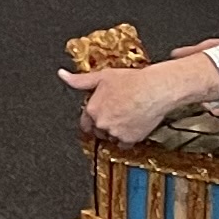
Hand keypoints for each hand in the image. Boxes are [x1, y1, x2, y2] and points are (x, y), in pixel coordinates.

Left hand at [57, 52, 218, 146]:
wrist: (156, 89)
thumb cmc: (133, 81)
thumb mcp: (102, 76)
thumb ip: (79, 80)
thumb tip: (62, 75)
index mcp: (92, 109)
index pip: (85, 122)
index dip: (94, 117)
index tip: (102, 113)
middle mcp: (101, 123)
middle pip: (98, 130)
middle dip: (105, 123)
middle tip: (118, 112)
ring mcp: (115, 133)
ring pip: (111, 137)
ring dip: (116, 131)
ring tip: (127, 115)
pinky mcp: (130, 140)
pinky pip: (125, 144)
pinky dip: (128, 137)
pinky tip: (134, 123)